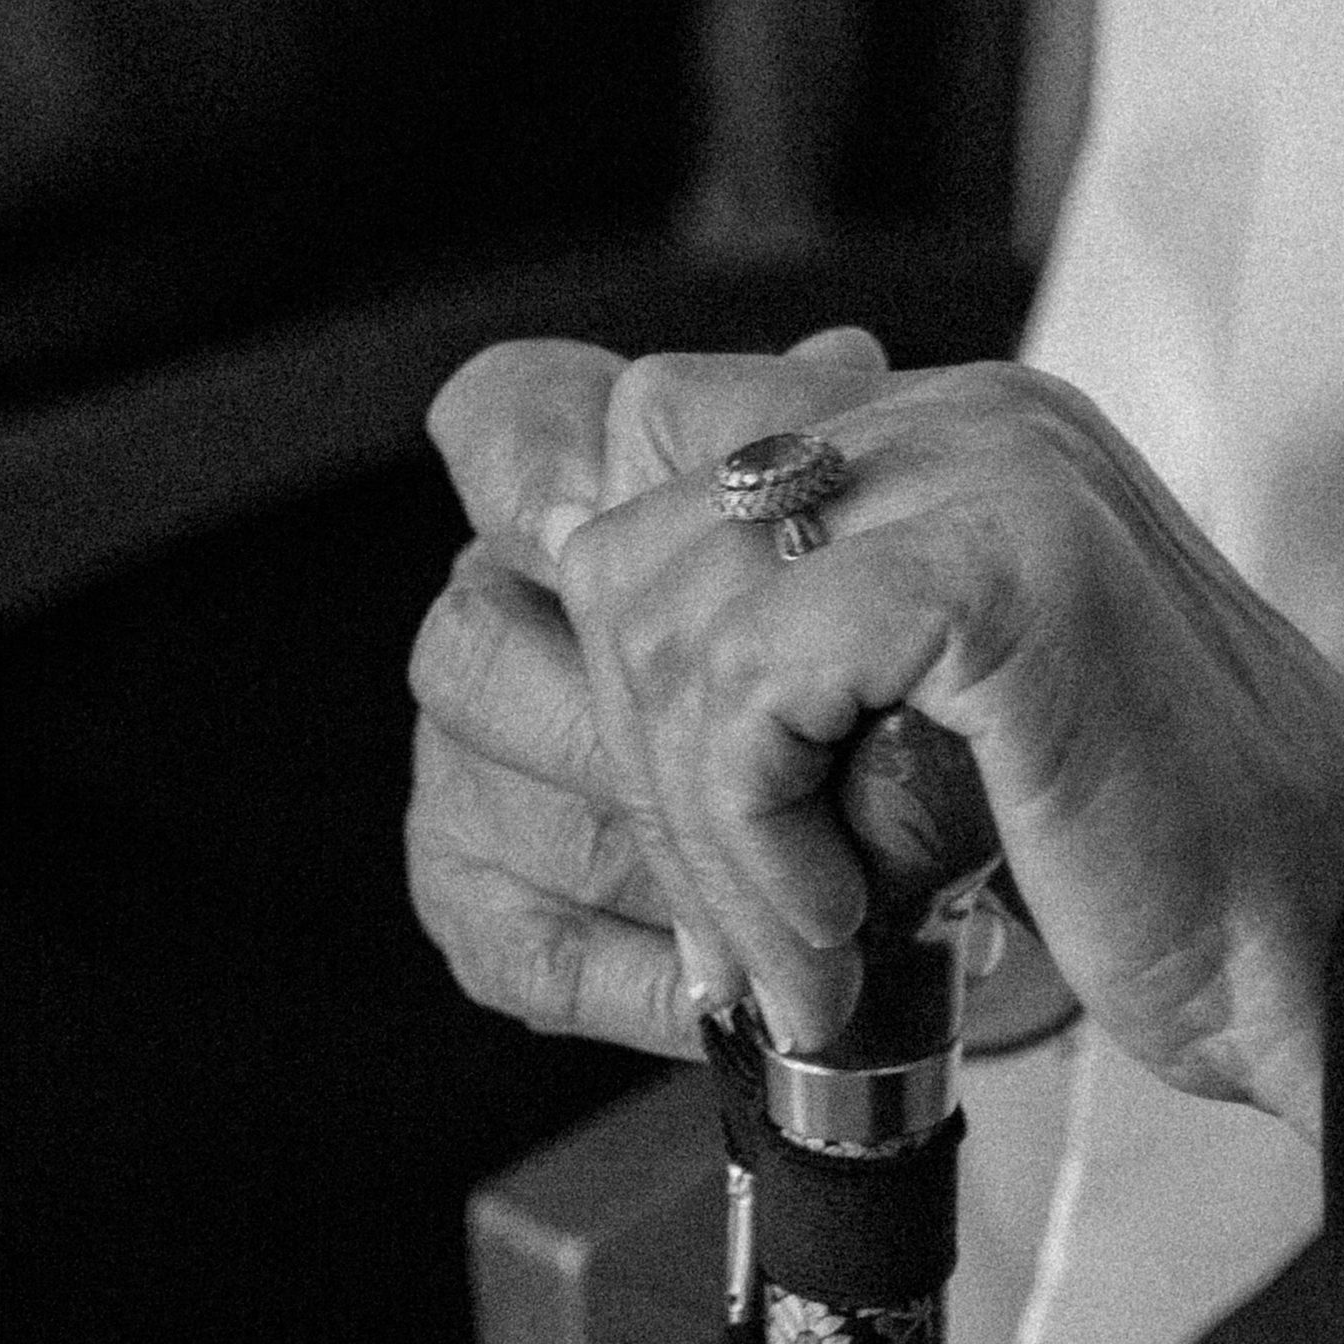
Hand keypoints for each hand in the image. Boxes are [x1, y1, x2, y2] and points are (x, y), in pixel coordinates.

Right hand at [406, 325, 887, 1052]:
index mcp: (573, 506)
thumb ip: (830, 456)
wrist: (878, 842)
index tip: (598, 517)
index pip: (500, 427)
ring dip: (664, 863)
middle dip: (637, 724)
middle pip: (476, 642)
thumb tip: (840, 355)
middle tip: (789, 774)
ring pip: (503, 796)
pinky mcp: (474, 901)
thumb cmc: (862, 669)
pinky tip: (730, 987)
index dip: (520, 463)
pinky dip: (637, 975)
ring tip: (808, 910)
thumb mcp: (867, 554)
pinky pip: (526, 942)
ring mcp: (464, 769)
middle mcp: (494, 623)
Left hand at [542, 354, 1343, 1115]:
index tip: (702, 829)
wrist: (1341, 932)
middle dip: (649, 764)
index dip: (630, 648)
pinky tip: (841, 929)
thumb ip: (803, 640)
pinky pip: (742, 685)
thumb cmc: (1164, 859)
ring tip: (801, 951)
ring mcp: (986, 472)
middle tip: (747, 925)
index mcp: (959, 425)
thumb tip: (580, 587)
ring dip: (702, 834)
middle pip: (631, 540)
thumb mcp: (942, 717)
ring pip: (668, 620)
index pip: (653, 437)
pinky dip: (753, 841)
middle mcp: (964, 410)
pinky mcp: (993, 570)